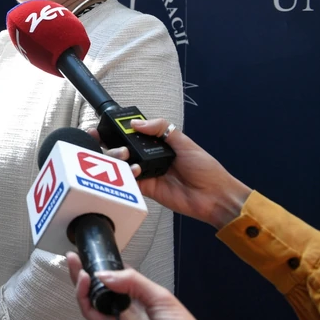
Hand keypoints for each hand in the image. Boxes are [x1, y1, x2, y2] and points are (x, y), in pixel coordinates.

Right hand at [66, 252, 230, 319]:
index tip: (95, 253)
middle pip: (100, 286)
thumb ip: (133, 281)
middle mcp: (129, 307)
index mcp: (144, 296)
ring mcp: (119, 319)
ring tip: (77, 267)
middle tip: (75, 257)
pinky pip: (91, 313)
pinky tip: (84, 283)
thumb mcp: (161, 296)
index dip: (105, 265)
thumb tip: (105, 275)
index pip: (118, 276)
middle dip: (86, 270)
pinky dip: (83, 298)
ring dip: (81, 282)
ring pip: (92, 299)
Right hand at [89, 119, 251, 228]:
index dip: (118, 130)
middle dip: (111, 144)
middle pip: (122, 149)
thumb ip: (161, 128)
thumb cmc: (205, 169)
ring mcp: (146, 173)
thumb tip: (137, 123)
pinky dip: (125, 176)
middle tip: (108, 142)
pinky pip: (129, 182)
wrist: (213, 196)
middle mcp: (149, 157)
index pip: (133, 134)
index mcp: (158, 144)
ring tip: (123, 156)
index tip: (106, 126)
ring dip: (117, 158)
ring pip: (121, 165)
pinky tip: (132, 171)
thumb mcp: (185, 142)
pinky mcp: (145, 189)